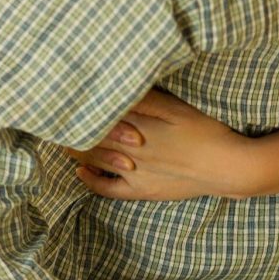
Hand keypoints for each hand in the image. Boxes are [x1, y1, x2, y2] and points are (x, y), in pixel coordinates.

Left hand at [64, 90, 262, 200]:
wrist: (228, 167)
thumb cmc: (205, 131)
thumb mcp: (175, 107)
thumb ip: (142, 99)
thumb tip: (112, 88)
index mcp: (137, 127)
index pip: (96, 116)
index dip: (75, 110)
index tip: (57, 99)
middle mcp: (130, 152)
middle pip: (90, 138)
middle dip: (70, 128)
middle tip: (50, 117)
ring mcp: (135, 174)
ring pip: (96, 161)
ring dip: (76, 150)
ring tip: (61, 138)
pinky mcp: (144, 191)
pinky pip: (110, 189)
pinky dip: (93, 181)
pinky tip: (81, 173)